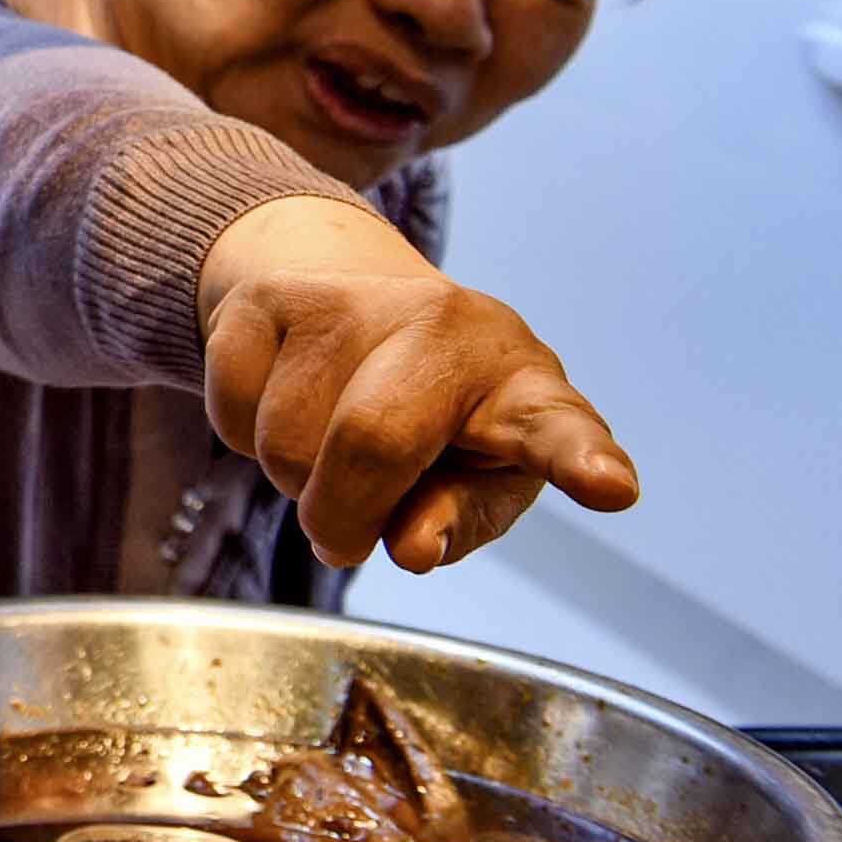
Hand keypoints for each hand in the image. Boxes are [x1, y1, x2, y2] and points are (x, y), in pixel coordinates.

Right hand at [194, 195, 639, 573]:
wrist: (342, 293)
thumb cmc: (432, 416)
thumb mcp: (471, 479)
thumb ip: (453, 523)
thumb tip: (408, 549)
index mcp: (522, 386)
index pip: (556, 426)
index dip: (581, 458)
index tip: (610, 487)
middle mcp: (445, 326)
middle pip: (373, 439)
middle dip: (342, 515)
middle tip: (341, 537)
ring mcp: (350, 299)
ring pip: (286, 439)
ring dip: (292, 480)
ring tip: (323, 452)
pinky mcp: (268, 296)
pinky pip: (231, 411)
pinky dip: (243, 438)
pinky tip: (279, 406)